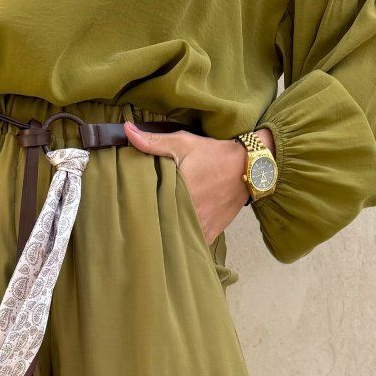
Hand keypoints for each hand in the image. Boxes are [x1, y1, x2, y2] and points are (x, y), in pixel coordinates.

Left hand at [124, 122, 274, 244]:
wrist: (248, 168)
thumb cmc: (214, 154)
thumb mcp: (182, 143)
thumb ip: (152, 141)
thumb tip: (126, 131)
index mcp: (177, 194)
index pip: (149, 209)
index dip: (138, 210)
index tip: (130, 209)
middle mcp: (188, 214)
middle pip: (161, 226)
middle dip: (151, 224)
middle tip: (140, 221)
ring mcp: (200, 227)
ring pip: (176, 237)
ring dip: (168, 234)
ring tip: (156, 230)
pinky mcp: (210, 234)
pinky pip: (193, 244)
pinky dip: (185, 240)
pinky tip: (176, 235)